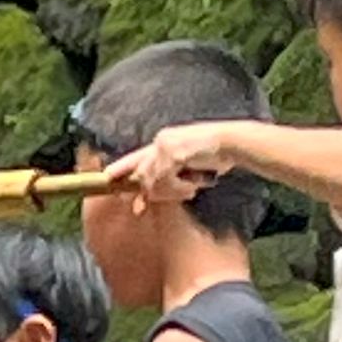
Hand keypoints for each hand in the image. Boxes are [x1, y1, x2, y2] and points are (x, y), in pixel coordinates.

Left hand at [97, 123, 233, 211]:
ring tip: (190, 190)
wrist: (234, 143)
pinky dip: (179, 189)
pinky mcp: (173, 153)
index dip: (122, 167)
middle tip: (179, 196)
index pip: (137, 156)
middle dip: (154, 192)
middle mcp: (160, 141)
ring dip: (171, 192)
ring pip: (153, 181)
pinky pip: (165, 181)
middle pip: (143, 175)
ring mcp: (165, 145)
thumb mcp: (187, 166)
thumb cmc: (215, 156)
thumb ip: (168, 178)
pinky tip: (193, 187)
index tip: (107, 176)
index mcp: (163, 142)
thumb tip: (146, 200)